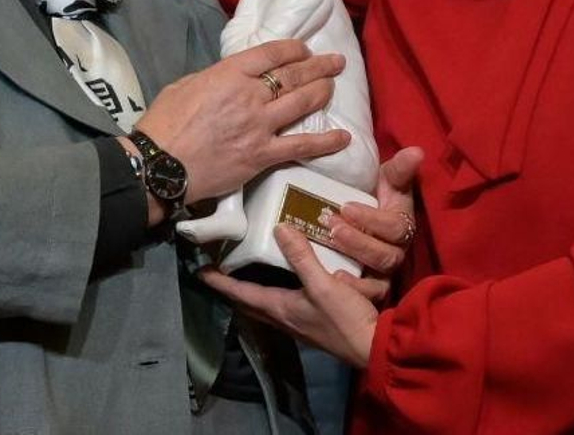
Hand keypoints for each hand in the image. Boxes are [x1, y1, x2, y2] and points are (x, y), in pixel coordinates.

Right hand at [137, 39, 348, 202]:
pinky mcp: (263, 155)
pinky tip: (344, 137)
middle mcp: (250, 95)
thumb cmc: (164, 124)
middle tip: (336, 62)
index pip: (272, 53)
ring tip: (335, 85)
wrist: (160, 166)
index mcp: (229, 74)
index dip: (294, 49)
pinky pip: (302, 146)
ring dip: (323, 91)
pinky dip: (326, 142)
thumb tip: (231, 79)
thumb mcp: (185, 85)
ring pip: (303, 103)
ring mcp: (260, 126)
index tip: (304, 49)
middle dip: (319, 66)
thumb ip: (214, 78)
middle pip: (293, 75)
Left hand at [201, 224, 386, 366]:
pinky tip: (288, 285)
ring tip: (248, 275)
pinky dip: (276, 294)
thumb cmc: (344, 319)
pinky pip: (285, 307)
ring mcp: (298, 324)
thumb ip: (302, 257)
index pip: (241, 293)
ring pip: (266, 306)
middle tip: (221, 273)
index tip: (201, 270)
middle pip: (249, 303)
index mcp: (279, 308)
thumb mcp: (323, 284)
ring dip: (253, 294)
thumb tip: (280, 227)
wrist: (372, 347)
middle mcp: (283, 318)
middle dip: (233, 289)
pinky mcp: (313, 323)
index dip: (220, 281)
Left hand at [325, 147, 423, 276]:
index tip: (346, 206)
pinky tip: (335, 278)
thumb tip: (416, 151)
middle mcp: (396, 251)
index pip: (394, 227)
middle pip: (384, 254)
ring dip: (352, 260)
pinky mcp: (372, 287)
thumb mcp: (388, 180)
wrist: (368, 220)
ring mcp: (385, 271)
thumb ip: (400, 169)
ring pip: (377, 276)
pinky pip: (368, 294)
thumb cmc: (378, 197)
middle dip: (358, 241)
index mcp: (402, 225)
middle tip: (332, 227)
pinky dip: (354, 288)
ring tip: (330, 246)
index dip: (371, 219)